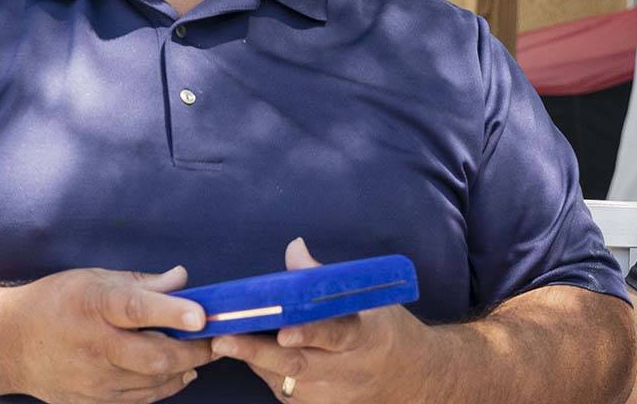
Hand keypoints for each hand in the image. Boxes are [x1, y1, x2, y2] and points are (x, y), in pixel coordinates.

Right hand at [10, 265, 212, 403]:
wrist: (9, 344)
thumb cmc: (55, 303)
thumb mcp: (93, 279)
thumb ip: (141, 283)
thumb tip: (183, 279)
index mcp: (92, 305)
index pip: (135, 308)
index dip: (171, 311)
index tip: (201, 313)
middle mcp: (93, 346)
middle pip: (154, 356)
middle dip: (194, 350)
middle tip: (217, 338)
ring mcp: (93, 380)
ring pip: (153, 383)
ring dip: (185, 369)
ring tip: (200, 352)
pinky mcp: (93, 402)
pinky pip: (141, 399)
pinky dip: (165, 386)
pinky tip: (177, 372)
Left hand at [211, 238, 426, 402]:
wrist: (414, 379)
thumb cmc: (388, 331)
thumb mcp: (368, 300)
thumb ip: (326, 278)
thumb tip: (294, 248)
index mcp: (367, 338)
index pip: (336, 334)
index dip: (310, 333)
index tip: (284, 331)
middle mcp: (348, 372)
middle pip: (298, 365)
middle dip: (257, 352)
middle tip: (223, 339)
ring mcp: (332, 396)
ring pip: (284, 379)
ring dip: (252, 359)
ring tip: (223, 338)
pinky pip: (282, 390)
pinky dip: (263, 370)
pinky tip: (246, 352)